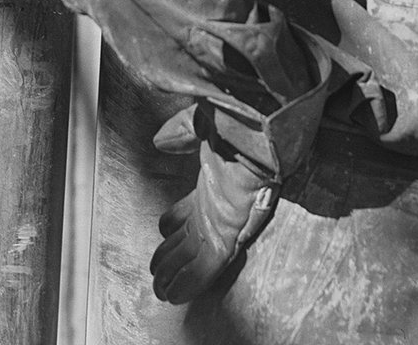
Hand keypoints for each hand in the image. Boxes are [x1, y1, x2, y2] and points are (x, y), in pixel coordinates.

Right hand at [150, 131, 277, 303]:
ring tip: (161, 290)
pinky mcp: (229, 236)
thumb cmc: (235, 124)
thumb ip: (182, 131)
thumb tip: (160, 139)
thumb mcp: (203, 122)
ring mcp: (219, 224)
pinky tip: (175, 295)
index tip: (164, 234)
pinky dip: (189, 282)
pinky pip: (205, 267)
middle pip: (184, 243)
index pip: (184, 215)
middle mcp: (213, 209)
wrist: (260, 131)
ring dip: (174, 276)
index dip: (171, 227)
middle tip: (157, 276)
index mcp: (208, 187)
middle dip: (169, 260)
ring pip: (190, 260)